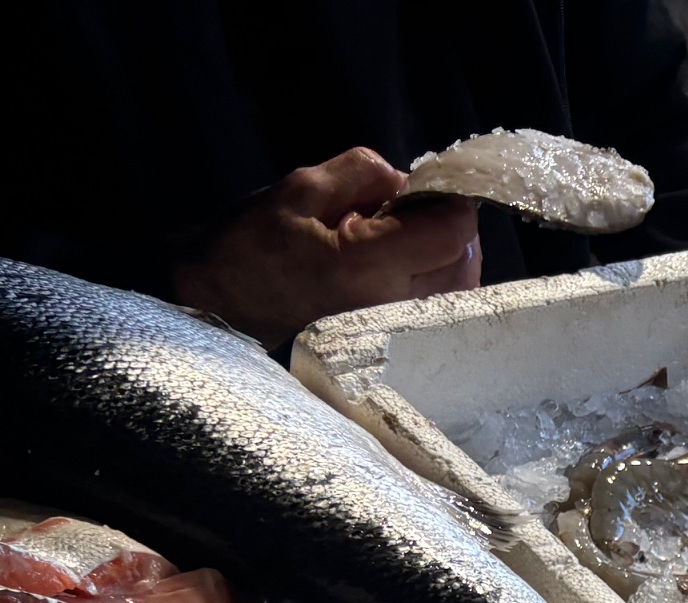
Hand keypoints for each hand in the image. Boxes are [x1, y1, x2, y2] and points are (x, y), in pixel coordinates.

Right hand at [172, 148, 481, 344]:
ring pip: (462, 285)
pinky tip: (404, 263)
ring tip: (401, 236)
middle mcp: (394, 305)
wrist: (223, 306)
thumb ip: (363, 174)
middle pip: (465, 259)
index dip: (451, 201)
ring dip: (446, 252)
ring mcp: (399, 329)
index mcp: (367, 265)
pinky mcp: (399, 343)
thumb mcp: (301, 189)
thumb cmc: (253, 245)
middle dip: (448, 225)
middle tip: (408, 210)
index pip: (452, 233)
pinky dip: (439, 276)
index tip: (430, 187)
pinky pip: (445, 305)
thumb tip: (409, 181)